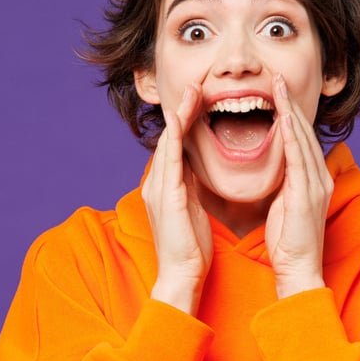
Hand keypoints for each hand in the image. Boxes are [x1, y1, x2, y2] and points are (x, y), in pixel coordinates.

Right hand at [143, 83, 211, 314]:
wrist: (182, 276)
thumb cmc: (191, 249)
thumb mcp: (193, 210)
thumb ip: (192, 188)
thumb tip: (198, 170)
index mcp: (166, 187)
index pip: (176, 145)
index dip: (187, 121)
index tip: (201, 99)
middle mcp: (158, 183)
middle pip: (170, 137)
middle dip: (183, 110)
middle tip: (197, 84)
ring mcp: (159, 188)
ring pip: (168, 142)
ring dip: (180, 115)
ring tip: (192, 91)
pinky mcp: (165, 196)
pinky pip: (169, 159)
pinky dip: (175, 136)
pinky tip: (181, 118)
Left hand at [265, 73, 330, 298]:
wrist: (298, 270)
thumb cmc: (287, 243)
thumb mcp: (284, 205)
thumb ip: (282, 183)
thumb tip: (272, 168)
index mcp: (313, 180)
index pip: (300, 138)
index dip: (289, 113)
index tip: (276, 92)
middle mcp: (319, 178)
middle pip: (304, 132)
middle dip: (290, 104)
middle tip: (276, 78)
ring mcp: (316, 185)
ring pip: (302, 140)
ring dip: (289, 112)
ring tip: (277, 88)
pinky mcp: (308, 195)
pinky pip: (299, 159)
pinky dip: (291, 137)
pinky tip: (283, 119)